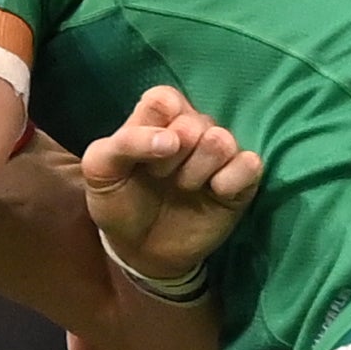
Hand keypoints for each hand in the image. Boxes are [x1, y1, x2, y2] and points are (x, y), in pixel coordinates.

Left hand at [78, 85, 264, 288]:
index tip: (142, 160)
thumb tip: (171, 139)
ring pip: (221, 141)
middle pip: (194, 123)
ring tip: (184, 188)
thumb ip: (121, 143)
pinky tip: (215, 193)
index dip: (153, 129)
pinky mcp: (242, 180)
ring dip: (197, 170)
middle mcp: (192, 128)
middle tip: (160, 179)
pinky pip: (250, 164)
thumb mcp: (100, 171)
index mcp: (158, 117)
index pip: (165, 99)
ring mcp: (219, 152)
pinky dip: (231, 180)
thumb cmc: (120, 202)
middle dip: (171, 158)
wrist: (141, 250)